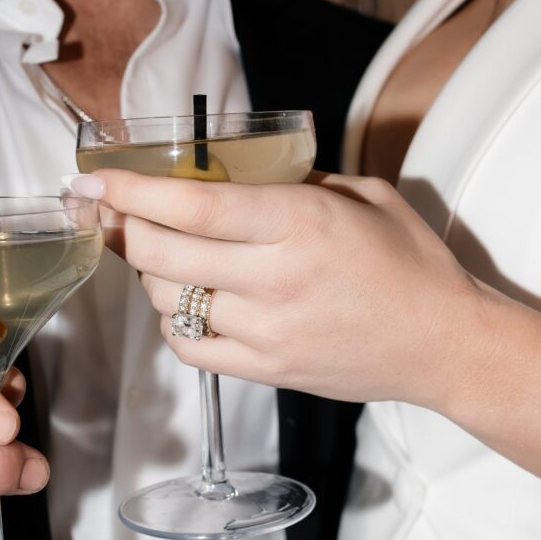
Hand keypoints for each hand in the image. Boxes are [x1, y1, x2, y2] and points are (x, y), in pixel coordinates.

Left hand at [73, 169, 484, 405]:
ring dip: (152, 274)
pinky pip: (190, 347)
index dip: (134, 192)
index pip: (193, 206)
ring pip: (169, 300)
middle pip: (164, 254)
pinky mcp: (266, 370)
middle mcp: (275, 277)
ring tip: (164, 255)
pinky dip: (175, 322)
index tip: (97, 179)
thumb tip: (230, 169)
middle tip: (114, 213)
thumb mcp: (363, 194)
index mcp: (300, 222)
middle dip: (126, 229)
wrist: (443, 344)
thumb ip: (296, 179)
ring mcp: (267, 331)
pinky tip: (190, 302)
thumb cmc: (410, 263)